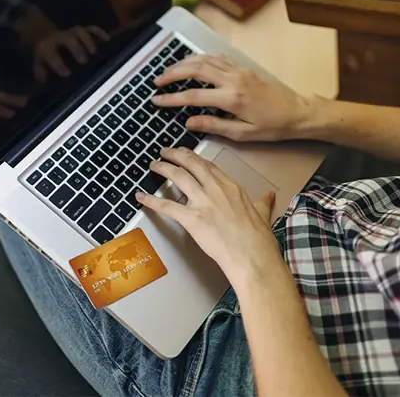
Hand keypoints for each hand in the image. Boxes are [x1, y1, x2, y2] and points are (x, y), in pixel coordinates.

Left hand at [33, 26, 108, 82]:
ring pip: (80, 31)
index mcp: (46, 47)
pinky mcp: (83, 30)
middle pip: (68, 39)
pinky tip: (107, 41)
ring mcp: (72, 33)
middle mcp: (60, 38)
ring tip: (95, 53)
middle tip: (84, 62)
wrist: (45, 36)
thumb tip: (47, 88)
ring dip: (88, 41)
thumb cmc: (45, 56)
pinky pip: (92, 28)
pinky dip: (100, 33)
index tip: (67, 74)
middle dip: (77, 49)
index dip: (58, 64)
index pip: (51, 54)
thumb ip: (42, 75)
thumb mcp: (39, 66)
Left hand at [135, 148, 282, 281]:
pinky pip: (166, 206)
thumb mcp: (263, 215)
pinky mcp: (191, 219)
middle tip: (165, 152)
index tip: (185, 153)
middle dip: (175, 155)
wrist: (253, 258)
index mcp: (232, 187)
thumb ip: (262, 202)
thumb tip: (268, 195)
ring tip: (154, 165)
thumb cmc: (259, 241)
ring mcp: (202, 203)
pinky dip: (150, 200)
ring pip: (178, 176)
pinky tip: (140, 196)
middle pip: (191, 164)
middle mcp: (215, 190)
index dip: (194, 158)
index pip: (208, 166)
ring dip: (163, 168)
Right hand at [152, 55, 312, 141]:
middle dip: (172, 73)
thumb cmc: (273, 126)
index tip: (156, 100)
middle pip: (195, 69)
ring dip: (183, 63)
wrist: (298, 112)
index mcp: (232, 98)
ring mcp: (238, 70)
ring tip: (168, 71)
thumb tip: (189, 122)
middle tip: (156, 81)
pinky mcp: (242, 68)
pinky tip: (190, 63)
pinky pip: (216, 57)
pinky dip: (200, 58)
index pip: (193, 96)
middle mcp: (233, 80)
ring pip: (204, 59)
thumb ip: (214, 125)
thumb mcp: (243, 134)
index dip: (171, 98)